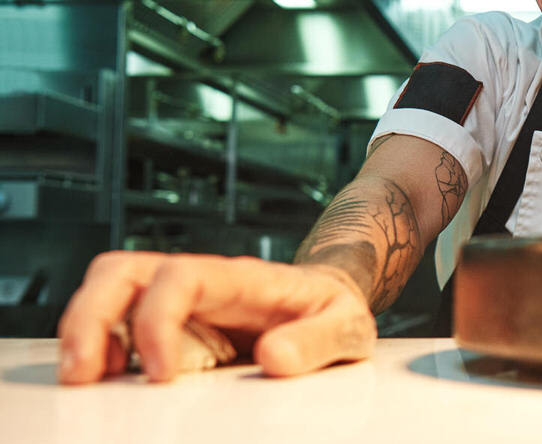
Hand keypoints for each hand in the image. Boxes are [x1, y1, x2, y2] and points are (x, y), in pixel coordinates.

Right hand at [57, 252, 376, 383]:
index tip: (161, 374)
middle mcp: (200, 282)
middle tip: (84, 372)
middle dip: (91, 315)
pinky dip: (100, 346)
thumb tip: (275, 358)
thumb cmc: (333, 311)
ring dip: (85, 329)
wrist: (329, 304)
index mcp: (242, 278)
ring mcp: (179, 302)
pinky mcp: (169, 326)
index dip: (158, 320)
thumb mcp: (348, 326)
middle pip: (123, 271)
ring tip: (85, 378)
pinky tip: (111, 379)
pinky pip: (118, 323)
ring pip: (109, 290)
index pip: (182, 277)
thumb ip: (319, 340)